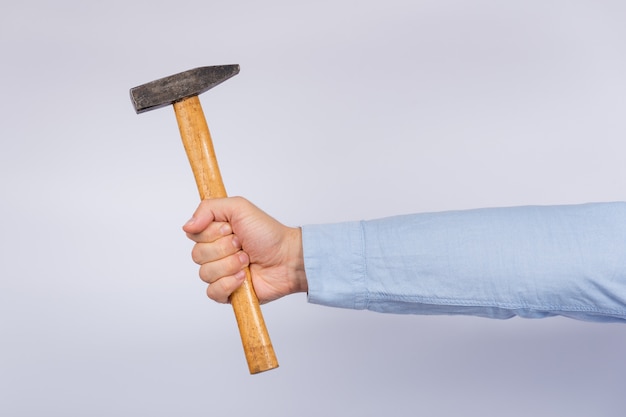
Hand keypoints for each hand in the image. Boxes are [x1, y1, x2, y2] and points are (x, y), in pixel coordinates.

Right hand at [183, 197, 306, 303]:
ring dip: (229, 265)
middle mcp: (215, 253)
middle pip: (197, 255)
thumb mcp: (239, 208)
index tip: (230, 228)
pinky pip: (213, 292)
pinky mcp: (227, 293)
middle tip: (242, 245)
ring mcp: (220, 274)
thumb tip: (186, 226)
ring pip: (205, 274)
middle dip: (223, 248)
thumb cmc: (268, 233)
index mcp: (214, 233)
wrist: (287, 258)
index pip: (193, 235)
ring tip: (247, 260)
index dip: (211, 233)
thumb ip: (209, 208)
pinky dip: (228, 283)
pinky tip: (243, 277)